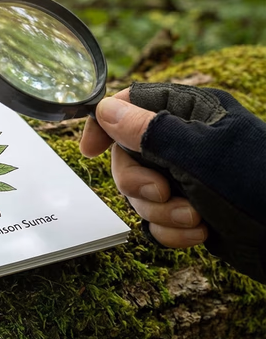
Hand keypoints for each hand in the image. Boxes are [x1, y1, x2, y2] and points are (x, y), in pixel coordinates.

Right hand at [79, 88, 207, 247]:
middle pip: (127, 155)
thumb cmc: (260, 188)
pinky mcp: (189, 210)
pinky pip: (154, 220)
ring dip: (159, 212)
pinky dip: (170, 232)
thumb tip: (106, 108)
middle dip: (138, 182)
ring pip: (138, 192)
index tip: (89, 150)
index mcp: (192, 112)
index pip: (132, 103)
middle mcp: (185, 142)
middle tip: (162, 193)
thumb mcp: (201, 155)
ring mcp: (187, 177)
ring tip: (194, 219)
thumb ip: (149, 130)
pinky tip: (199, 235)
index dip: (105, 124)